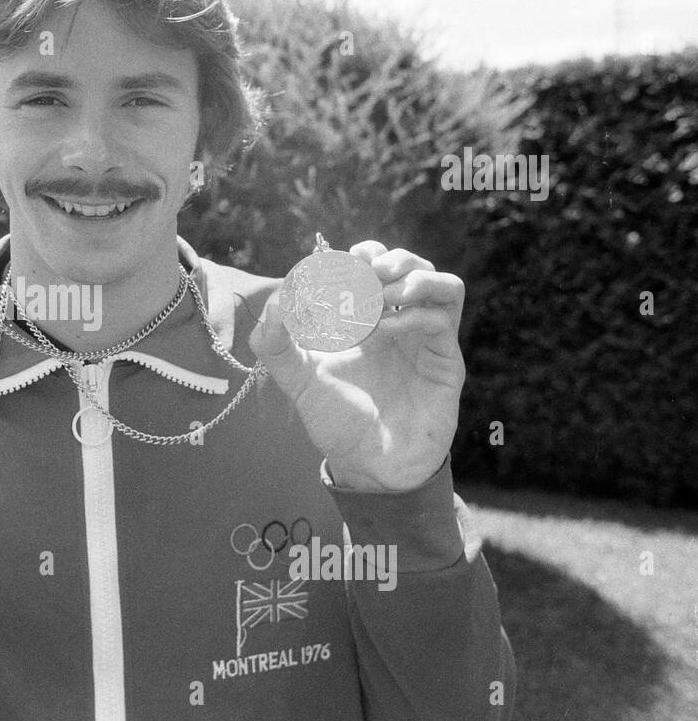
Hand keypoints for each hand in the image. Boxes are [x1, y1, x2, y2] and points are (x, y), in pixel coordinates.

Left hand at [249, 242, 465, 491]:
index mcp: (363, 317)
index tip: (331, 266)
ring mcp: (423, 338)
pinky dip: (416, 311)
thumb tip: (276, 301)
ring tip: (380, 293)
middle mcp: (397, 321)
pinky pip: (444, 316)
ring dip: (410, 275)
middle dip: (383, 258)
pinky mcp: (445, 359)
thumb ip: (274, 344)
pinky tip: (386, 327)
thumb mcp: (297, 379)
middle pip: (406, 262)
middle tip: (360, 273)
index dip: (353, 255)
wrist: (370, 465)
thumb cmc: (336, 420)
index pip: (368, 263)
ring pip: (439, 280)